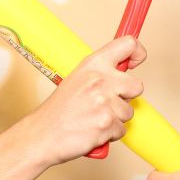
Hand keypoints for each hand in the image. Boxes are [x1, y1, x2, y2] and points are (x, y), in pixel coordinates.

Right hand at [24, 36, 145, 165]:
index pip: (128, 44)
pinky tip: (93, 130)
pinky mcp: (107, 124)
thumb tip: (124, 71)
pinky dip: (110, 134)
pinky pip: (122, 129)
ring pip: (129, 111)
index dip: (138, 52)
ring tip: (94, 118)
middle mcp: (101, 79)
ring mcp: (104, 102)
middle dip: (126, 98)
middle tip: (106, 103)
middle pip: (137, 86)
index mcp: (93, 64)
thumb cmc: (58, 111)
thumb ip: (101, 73)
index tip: (136, 61)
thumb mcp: (77, 79)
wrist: (41, 135)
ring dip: (115, 119)